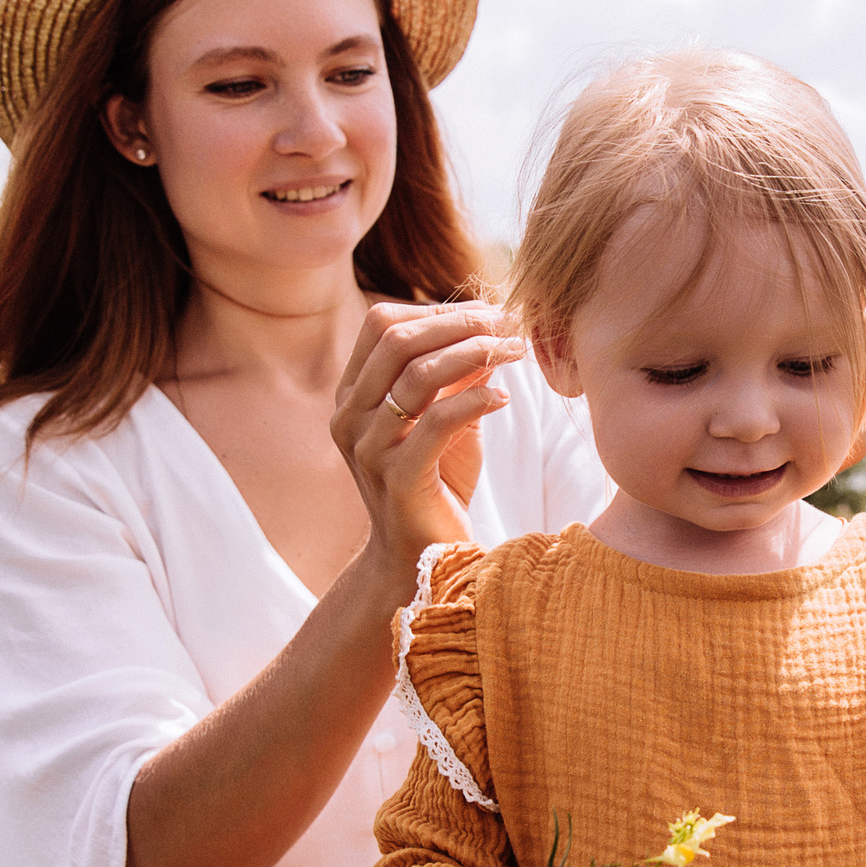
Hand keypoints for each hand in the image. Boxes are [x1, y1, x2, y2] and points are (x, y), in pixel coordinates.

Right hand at [332, 303, 526, 568]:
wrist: (423, 555)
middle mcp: (350, 417)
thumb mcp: (448, 417)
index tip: (488, 312)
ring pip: (418, 376)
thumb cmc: (438, 480)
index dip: (437, 310)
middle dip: (460, 324)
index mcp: (353, 394)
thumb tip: (490, 325)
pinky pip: (437, 422)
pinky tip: (503, 399)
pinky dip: (475, 400)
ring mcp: (368, 449)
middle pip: (398, 340)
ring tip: (516, 352)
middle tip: (509, 324)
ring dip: (475, 353)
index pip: (382, 324)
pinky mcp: (398, 479)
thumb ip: (458, 375)